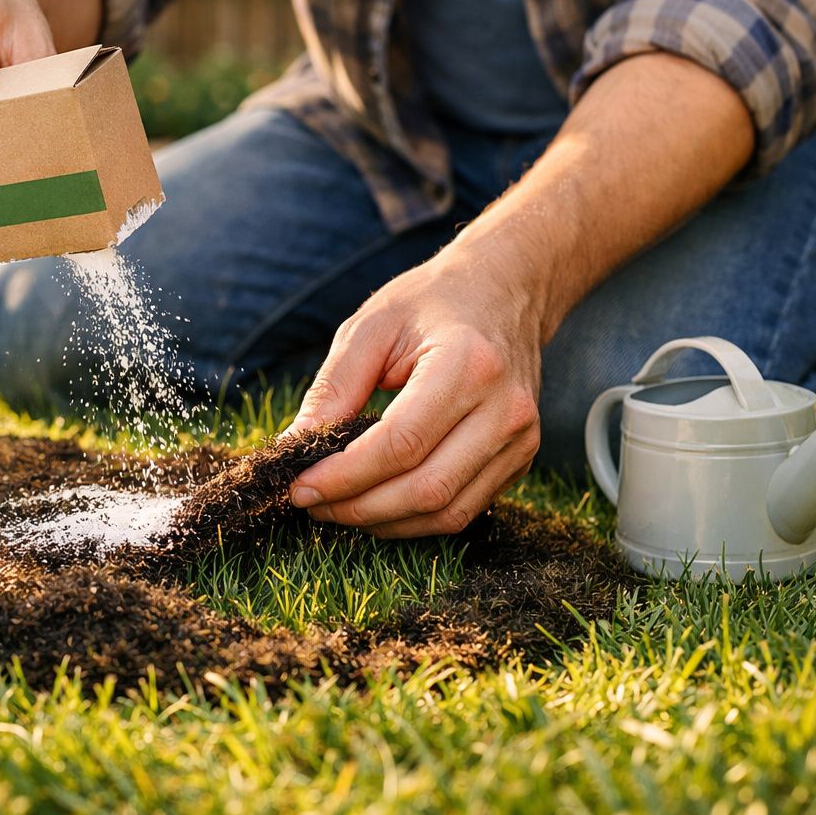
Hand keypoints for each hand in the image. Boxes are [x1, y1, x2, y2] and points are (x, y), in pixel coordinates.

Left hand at [284, 252, 543, 537]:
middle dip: (358, 507)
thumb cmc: (431, 303)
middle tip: (311, 503)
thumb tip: (295, 447)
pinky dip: (413, 519)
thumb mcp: (371, 327)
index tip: (298, 487)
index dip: (344, 476)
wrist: (505, 292)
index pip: (401, 443)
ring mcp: (520, 439)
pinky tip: (376, 503)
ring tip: (338, 507)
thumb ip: (333, 388)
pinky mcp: (520, 460)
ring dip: (383, 522)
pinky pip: (462, 511)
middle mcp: (505, 409)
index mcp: (469, 365)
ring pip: (446, 513)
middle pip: (426, 488)